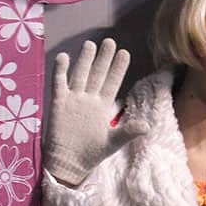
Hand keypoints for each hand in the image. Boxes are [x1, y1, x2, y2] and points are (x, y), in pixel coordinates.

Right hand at [44, 38, 143, 185]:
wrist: (68, 164)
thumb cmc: (91, 154)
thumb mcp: (112, 142)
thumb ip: (127, 132)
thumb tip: (147, 126)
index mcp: (103, 106)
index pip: (112, 82)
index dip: (118, 68)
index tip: (125, 52)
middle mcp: (89, 99)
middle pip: (97, 74)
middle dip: (103, 58)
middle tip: (109, 41)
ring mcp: (73, 99)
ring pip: (80, 75)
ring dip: (84, 60)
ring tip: (90, 44)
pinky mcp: (58, 104)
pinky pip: (59, 84)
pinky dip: (60, 71)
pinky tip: (63, 57)